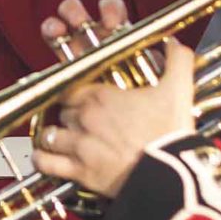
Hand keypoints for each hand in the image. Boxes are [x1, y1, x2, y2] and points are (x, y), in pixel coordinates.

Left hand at [31, 0, 196, 198]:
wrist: (169, 177)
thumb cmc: (171, 134)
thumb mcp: (179, 91)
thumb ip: (177, 61)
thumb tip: (173, 43)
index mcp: (102, 96)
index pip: (72, 86)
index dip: (75, 93)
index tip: (82, 98)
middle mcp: (85, 117)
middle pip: (63, 109)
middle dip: (69, 114)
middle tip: (80, 121)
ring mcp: (79, 144)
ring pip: (50, 134)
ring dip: (54, 136)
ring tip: (62, 140)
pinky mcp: (79, 171)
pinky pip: (46, 163)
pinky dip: (42, 160)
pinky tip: (45, 159)